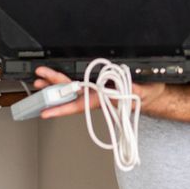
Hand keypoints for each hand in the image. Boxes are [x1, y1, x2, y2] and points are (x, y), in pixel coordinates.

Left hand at [32, 67, 165, 118]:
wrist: (150, 94)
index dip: (61, 108)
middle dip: (53, 87)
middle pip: (70, 93)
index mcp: (102, 99)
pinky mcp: (99, 81)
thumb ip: (133, 92)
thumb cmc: (145, 95)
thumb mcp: (141, 93)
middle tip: (38, 80)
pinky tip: (56, 76)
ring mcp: (96, 88)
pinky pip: (80, 80)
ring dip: (55, 84)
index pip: (78, 105)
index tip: (46, 112)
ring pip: (72, 87)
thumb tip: (126, 90)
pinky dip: (67, 77)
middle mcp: (96, 95)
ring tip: (40, 79)